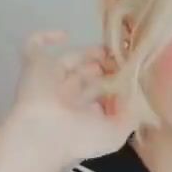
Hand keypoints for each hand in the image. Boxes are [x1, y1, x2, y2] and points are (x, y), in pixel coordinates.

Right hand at [0, 30, 137, 171]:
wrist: (44, 133)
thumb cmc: (80, 136)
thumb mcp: (116, 134)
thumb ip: (131, 115)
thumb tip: (138, 96)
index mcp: (84, 115)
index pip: (101, 95)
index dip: (116, 83)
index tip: (131, 72)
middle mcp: (68, 97)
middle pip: (88, 75)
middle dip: (104, 66)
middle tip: (121, 57)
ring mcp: (51, 80)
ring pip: (70, 61)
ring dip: (88, 54)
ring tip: (107, 50)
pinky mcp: (35, 65)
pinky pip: (34, 46)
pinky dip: (45, 37)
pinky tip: (64, 34)